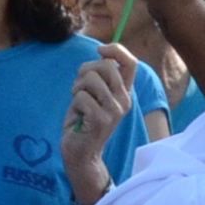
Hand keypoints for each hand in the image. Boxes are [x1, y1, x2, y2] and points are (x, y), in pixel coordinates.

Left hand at [63, 43, 136, 204]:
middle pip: (106, 66)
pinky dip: (74, 105)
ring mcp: (114, 111)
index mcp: (124, 93)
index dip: (116, 49)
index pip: (131, 62)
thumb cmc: (84, 122)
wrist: (81, 154)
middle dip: (85, 70)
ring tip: (78, 103)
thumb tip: (102, 54)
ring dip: (77, 88)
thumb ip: (100, 78)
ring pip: (91, 79)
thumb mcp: (95, 96)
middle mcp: (124, 101)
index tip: (99, 50)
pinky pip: (81, 97)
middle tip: (79, 87)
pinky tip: (77, 117)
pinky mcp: (100, 120)